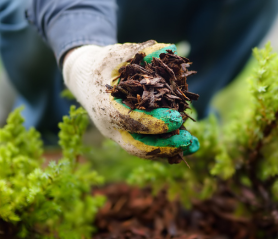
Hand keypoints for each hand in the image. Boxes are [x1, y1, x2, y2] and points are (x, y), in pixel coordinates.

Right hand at [63, 40, 199, 159]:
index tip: (177, 118)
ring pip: (143, 150)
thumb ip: (141, 51)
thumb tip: (169, 49)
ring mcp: (118, 135)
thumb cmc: (101, 64)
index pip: (130, 120)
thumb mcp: (117, 53)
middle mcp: (110, 127)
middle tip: (188, 140)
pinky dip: (166, 148)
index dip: (154, 122)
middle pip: (137, 145)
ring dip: (169, 150)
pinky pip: (147, 147)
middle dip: (164, 146)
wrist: (83, 79)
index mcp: (104, 107)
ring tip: (194, 146)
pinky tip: (188, 145)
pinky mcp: (127, 137)